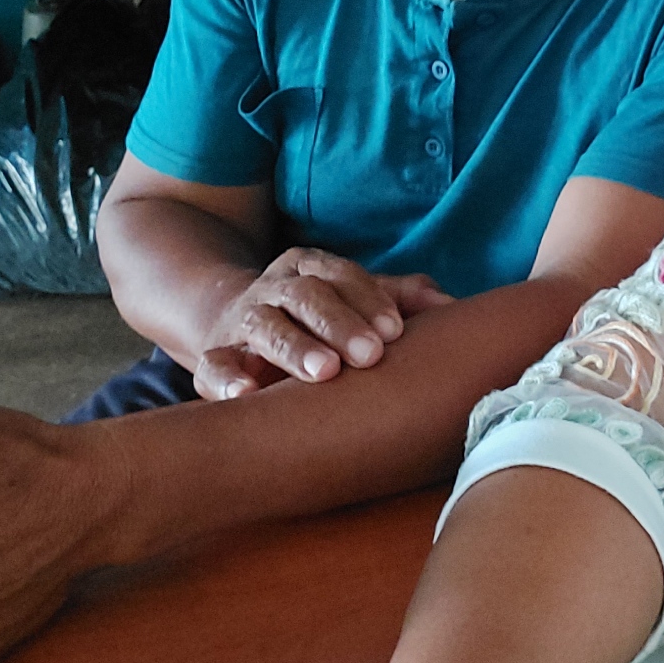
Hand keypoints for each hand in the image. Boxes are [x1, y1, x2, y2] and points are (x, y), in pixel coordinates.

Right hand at [194, 249, 448, 399]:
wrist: (235, 325)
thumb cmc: (315, 318)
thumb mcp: (354, 300)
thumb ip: (398, 297)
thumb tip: (450, 305)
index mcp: (311, 268)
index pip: (341, 275)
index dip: (367, 300)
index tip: (394, 331)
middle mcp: (275, 288)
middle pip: (305, 297)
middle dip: (338, 324)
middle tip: (369, 355)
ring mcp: (241, 321)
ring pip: (264, 326)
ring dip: (293, 347)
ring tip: (323, 372)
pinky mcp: (213, 356)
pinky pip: (213, 364)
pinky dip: (227, 379)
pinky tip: (247, 394)